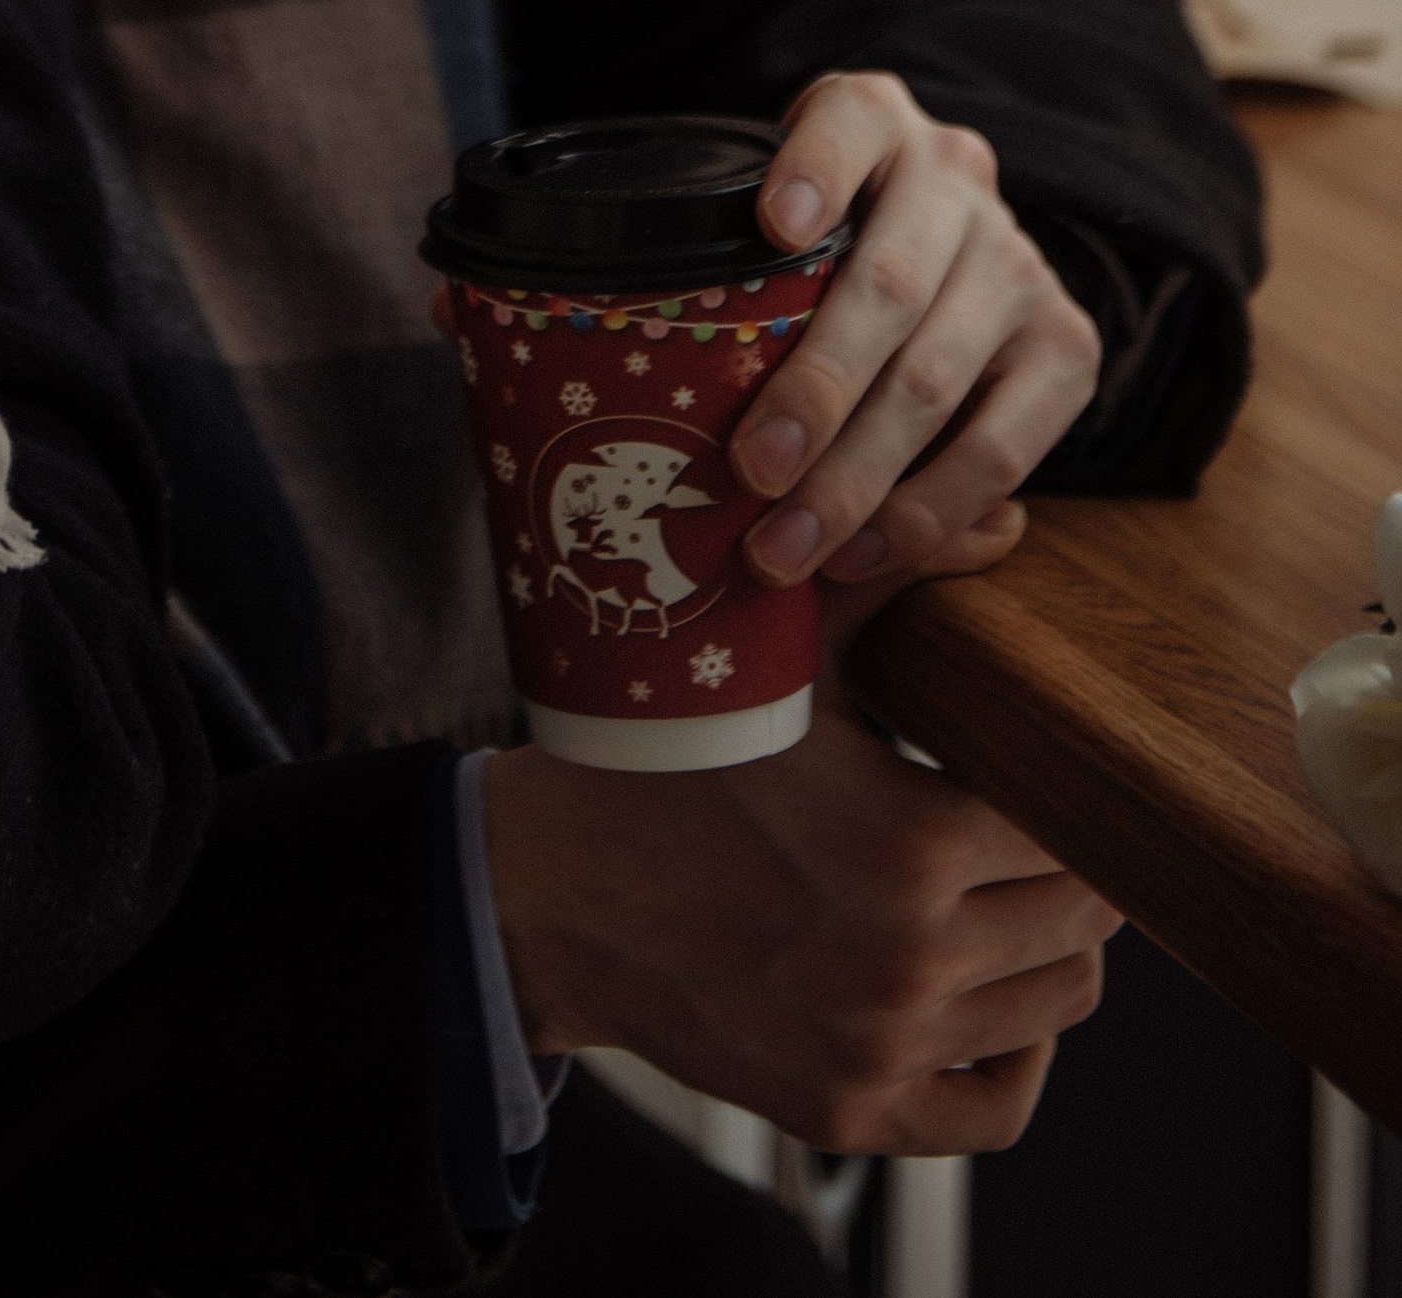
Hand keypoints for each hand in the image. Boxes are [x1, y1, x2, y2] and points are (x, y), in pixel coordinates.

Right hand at [483, 574, 1117, 1154]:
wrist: (557, 889)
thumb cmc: (671, 761)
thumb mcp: (783, 657)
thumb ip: (898, 584)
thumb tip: (1007, 526)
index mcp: (909, 842)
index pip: (1074, 832)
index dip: (1073, 793)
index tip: (1051, 768)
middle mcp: (910, 959)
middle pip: (1081, 925)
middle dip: (1074, 867)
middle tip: (1038, 826)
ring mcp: (883, 1046)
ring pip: (1055, 1012)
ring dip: (1052, 952)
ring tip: (1016, 897)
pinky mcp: (850, 1111)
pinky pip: (994, 1112)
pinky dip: (1016, 1064)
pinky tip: (993, 1003)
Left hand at [731, 71, 1102, 589]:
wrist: (942, 253)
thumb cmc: (813, 250)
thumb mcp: (770, 219)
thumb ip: (739, 263)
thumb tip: (681, 391)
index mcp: (874, 120)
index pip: (847, 120)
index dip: (813, 168)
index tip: (773, 225)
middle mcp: (957, 177)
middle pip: (887, 286)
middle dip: (815, 392)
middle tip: (749, 472)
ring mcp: (1019, 260)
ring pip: (937, 381)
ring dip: (857, 480)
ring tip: (785, 547)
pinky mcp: (1068, 346)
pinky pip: (1000, 449)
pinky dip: (925, 512)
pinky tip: (862, 550)